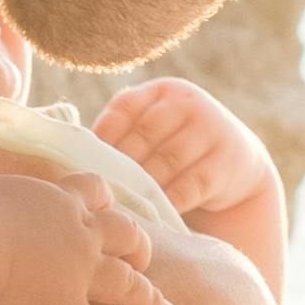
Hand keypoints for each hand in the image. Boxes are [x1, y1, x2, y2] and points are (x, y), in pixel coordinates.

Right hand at [0, 168, 173, 304]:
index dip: (102, 200)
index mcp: (56, 200)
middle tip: (142, 258)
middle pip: (124, 230)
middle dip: (137, 245)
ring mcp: (77, 270)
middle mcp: (76, 231)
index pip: (90, 190)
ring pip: (126, 280)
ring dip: (147, 294)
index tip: (107, 207)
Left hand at [89, 77, 276, 228]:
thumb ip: (123, 133)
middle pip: (146, 133)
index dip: (105, 135)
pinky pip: (191, 185)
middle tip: (104, 189)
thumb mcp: (155, 129)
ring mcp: (212, 130)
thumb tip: (69, 152)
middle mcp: (189, 103)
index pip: (126, 106)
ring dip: (143, 185)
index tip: (91, 162)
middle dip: (122, 164)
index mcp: (163, 91)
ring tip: (123, 204)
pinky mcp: (227, 163)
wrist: (235, 163)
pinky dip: (169, 201)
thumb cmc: (175, 148)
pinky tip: (155, 213)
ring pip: (168, 160)